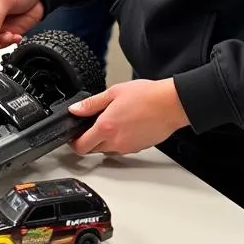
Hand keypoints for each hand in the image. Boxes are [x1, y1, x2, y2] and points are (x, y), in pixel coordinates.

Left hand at [69, 79, 190, 155]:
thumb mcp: (113, 93)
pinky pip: (121, 149)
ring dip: (102, 141)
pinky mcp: (137, 149)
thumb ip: (91, 104)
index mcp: (106, 127)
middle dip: (87, 140)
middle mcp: (115, 142)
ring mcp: (127, 147)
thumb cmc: (146, 96)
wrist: (170, 105)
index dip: (73, 142)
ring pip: (106, 150)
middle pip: (92, 150)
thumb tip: (75, 110)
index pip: (81, 146)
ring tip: (109, 122)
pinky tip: (122, 126)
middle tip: (89, 125)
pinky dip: (117, 141)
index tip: (73, 136)